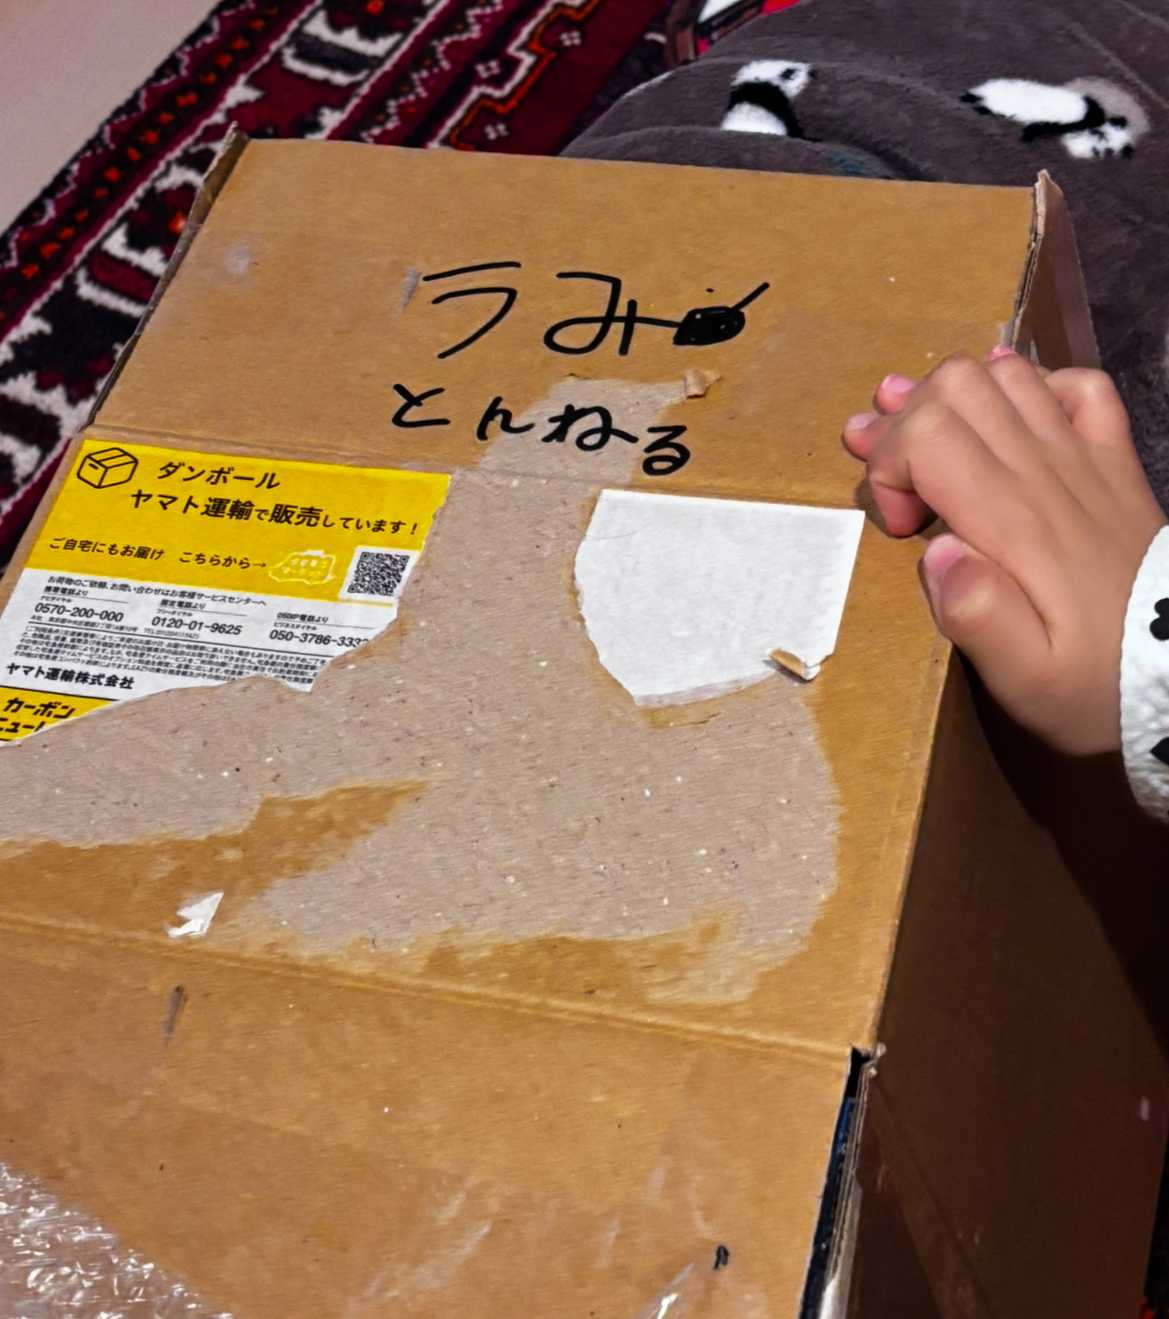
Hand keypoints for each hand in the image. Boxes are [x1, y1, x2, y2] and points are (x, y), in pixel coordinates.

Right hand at [841, 350, 1165, 753]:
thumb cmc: (1094, 683)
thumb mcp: (1025, 680)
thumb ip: (975, 616)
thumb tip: (937, 551)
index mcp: (1013, 521)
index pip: (927, 436)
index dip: (888, 466)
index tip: (901, 527)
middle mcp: (1046, 472)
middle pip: (958, 386)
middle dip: (904, 419)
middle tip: (891, 475)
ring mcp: (1085, 459)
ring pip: (1007, 374)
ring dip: (952, 394)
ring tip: (922, 431)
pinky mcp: (1114, 463)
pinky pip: (1079, 386)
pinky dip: (1034, 385)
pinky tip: (1008, 418)